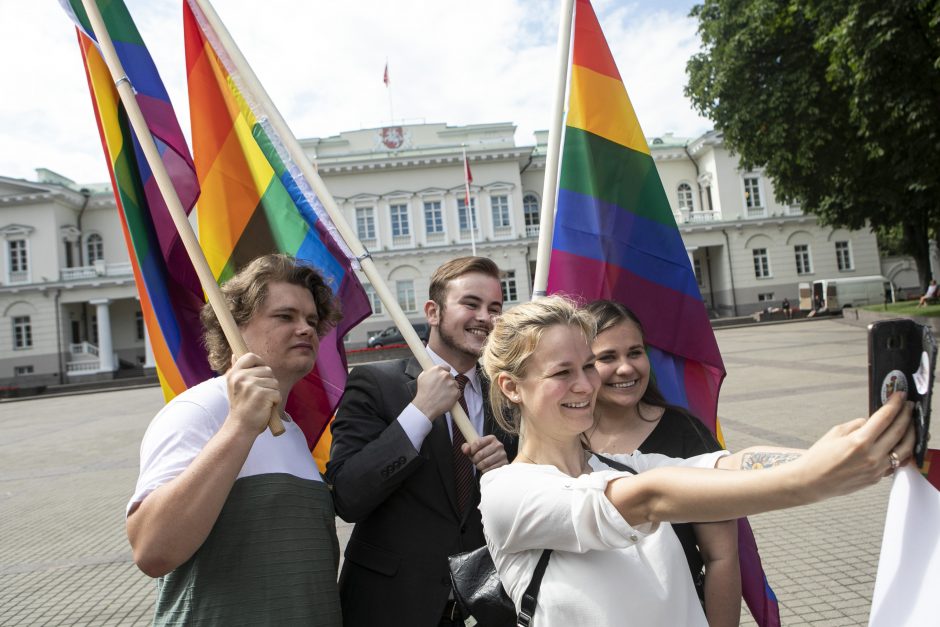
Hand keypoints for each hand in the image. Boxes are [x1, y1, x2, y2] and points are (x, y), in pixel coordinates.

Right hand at [226, 353, 280, 434]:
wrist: (241, 427)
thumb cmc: (242, 407)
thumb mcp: (235, 386)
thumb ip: (238, 370)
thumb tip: (234, 354)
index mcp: (234, 373)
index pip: (250, 356)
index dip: (260, 363)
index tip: (261, 373)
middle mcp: (241, 377)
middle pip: (268, 370)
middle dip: (268, 383)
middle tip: (258, 395)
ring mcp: (251, 385)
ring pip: (274, 382)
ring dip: (272, 393)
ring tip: (261, 402)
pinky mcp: (262, 394)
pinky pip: (277, 393)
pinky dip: (275, 401)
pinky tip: (265, 407)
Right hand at [412, 365, 459, 419]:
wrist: (425, 406)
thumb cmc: (423, 393)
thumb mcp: (422, 377)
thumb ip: (430, 371)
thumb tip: (433, 370)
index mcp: (437, 369)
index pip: (446, 368)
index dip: (445, 373)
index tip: (443, 378)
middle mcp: (446, 375)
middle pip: (451, 376)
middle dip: (447, 381)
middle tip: (441, 388)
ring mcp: (452, 384)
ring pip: (455, 384)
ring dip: (451, 388)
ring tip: (443, 395)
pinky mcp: (456, 393)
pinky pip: (457, 392)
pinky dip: (453, 395)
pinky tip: (446, 398)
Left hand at [461, 434, 507, 472]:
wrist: (495, 461)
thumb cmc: (482, 453)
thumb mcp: (474, 448)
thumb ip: (466, 447)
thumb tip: (466, 450)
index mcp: (491, 438)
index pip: (477, 443)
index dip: (471, 450)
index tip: (471, 453)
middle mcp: (499, 445)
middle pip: (480, 454)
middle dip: (475, 459)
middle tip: (475, 461)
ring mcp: (502, 455)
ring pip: (485, 463)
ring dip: (479, 466)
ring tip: (480, 465)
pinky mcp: (504, 464)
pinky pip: (490, 469)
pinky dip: (485, 471)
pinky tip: (485, 468)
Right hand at [799, 392, 913, 499]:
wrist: (811, 482)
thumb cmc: (818, 458)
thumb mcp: (835, 433)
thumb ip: (857, 425)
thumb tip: (871, 422)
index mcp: (859, 441)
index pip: (885, 418)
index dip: (895, 404)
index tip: (900, 396)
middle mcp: (872, 456)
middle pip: (898, 431)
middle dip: (906, 415)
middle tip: (909, 406)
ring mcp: (877, 469)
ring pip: (904, 449)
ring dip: (910, 434)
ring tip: (910, 424)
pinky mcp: (876, 478)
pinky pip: (895, 462)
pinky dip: (900, 450)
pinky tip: (900, 443)